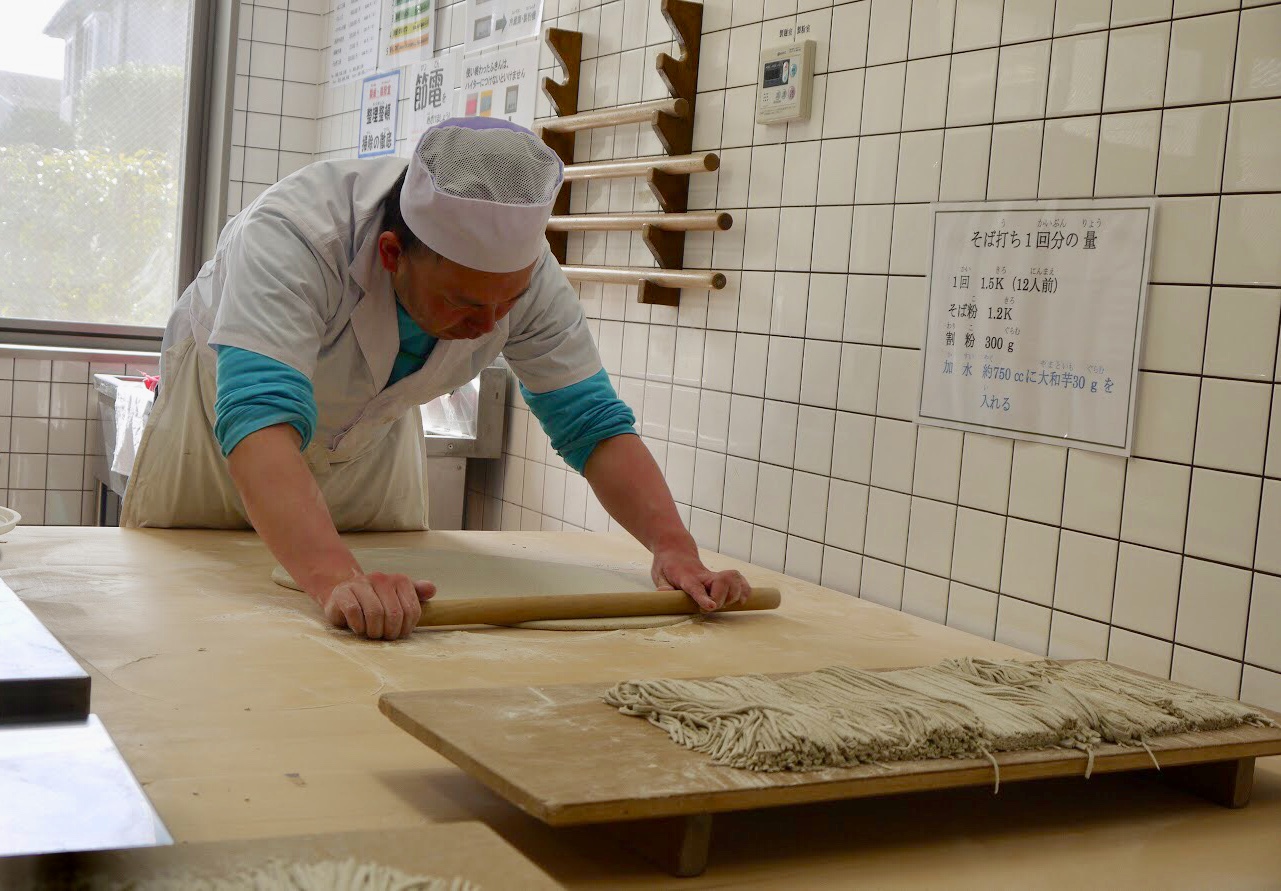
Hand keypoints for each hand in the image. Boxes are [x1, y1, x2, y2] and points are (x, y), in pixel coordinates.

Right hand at [321, 572, 435, 639]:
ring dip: (374, 631)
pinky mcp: (342, 592)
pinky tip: (358, 628)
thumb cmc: (375, 601)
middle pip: (394, 614)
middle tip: (383, 636)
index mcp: (399, 580)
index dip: (406, 628)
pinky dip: (358, 626)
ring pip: (375, 613)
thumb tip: (432, 589)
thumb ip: (416, 594)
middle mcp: (381, 578)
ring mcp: (360, 583)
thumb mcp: (398, 597)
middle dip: (390, 632)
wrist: (342, 595)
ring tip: (371, 633)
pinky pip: (354, 612)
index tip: (399, 633)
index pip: (412, 610)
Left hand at [651, 545, 750, 611]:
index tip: (711, 607)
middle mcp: (703, 575)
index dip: (703, 597)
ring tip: (724, 603)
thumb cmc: (666, 565)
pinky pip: (740, 580)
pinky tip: (742, 599)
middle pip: (722, 582)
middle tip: (711, 607)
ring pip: (734, 580)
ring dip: (734, 595)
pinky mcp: (722, 577)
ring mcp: (714, 575)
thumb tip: (664, 595)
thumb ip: (663, 587)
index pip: (696, 587)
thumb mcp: (658, 575)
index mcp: (686, 577)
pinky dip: (745, 590)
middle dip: (722, 598)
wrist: (676, 549)